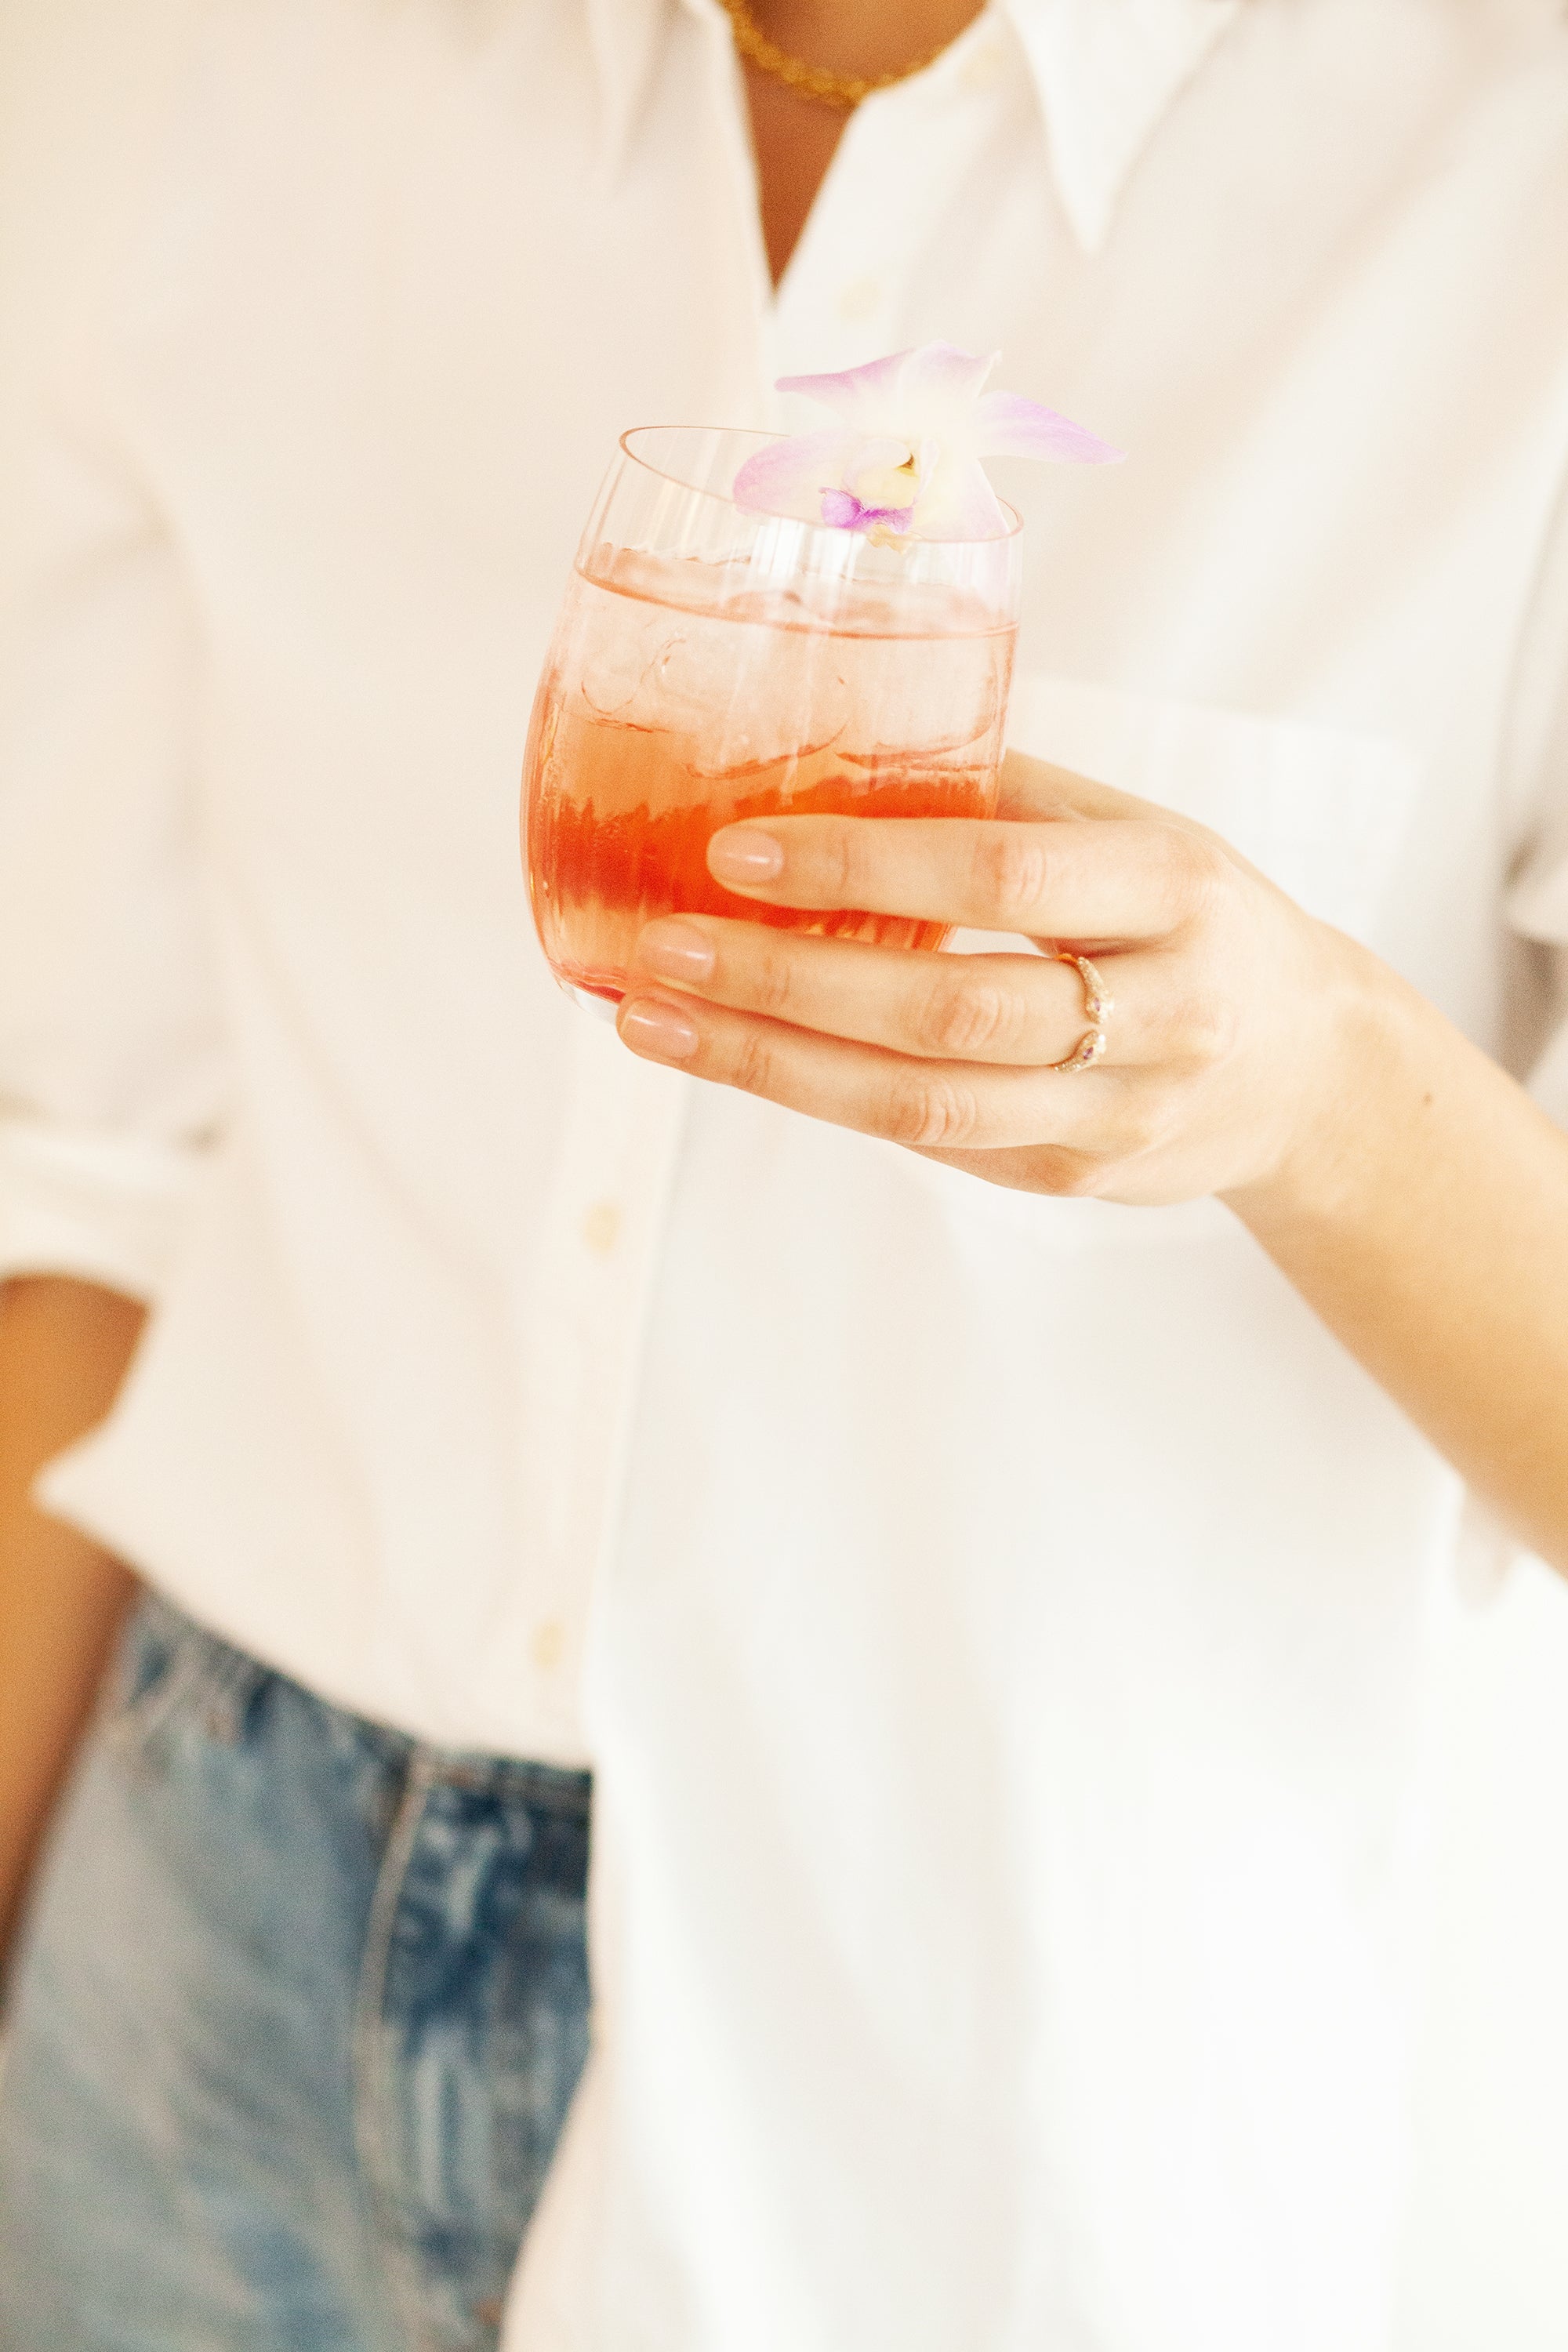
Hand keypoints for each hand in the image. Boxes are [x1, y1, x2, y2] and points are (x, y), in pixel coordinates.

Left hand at [615, 751, 1381, 1208]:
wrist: (1309, 1074)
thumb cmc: (1192, 920)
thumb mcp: (1135, 833)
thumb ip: (1005, 796)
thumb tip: (824, 744)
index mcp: (1175, 885)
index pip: (1003, 876)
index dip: (864, 866)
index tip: (736, 849)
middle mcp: (1160, 1010)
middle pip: (948, 1012)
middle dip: (787, 984)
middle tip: (660, 949)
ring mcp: (1116, 1112)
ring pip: (922, 1105)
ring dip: (770, 1065)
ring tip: (652, 1020)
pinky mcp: (1071, 1177)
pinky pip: (926, 1139)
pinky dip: (814, 1094)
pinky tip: (730, 1054)